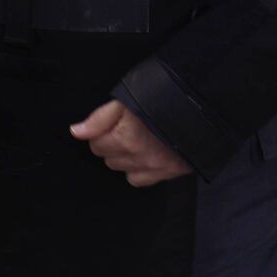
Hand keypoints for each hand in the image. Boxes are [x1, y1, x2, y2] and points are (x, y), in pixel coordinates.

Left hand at [70, 100, 191, 186]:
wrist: (200, 104)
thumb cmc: (161, 96)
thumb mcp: (126, 100)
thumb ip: (99, 118)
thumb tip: (76, 132)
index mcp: (126, 137)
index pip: (96, 143)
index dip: (101, 131)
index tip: (113, 123)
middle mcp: (139, 157)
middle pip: (108, 158)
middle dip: (112, 145)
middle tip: (126, 130)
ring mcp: (155, 168)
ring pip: (122, 170)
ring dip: (125, 157)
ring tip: (137, 140)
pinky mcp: (168, 173)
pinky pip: (139, 180)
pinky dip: (138, 169)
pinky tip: (146, 154)